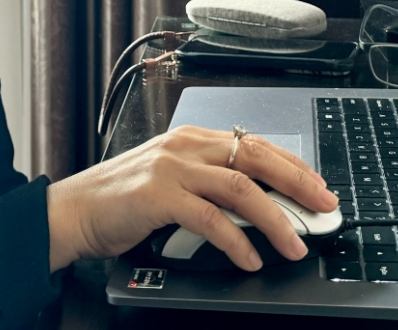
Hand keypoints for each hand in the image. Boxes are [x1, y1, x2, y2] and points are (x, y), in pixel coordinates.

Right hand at [45, 125, 338, 271]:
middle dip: (298, 182)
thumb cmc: (120, 199)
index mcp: (191, 139)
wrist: (73, 210)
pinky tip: (250, 258)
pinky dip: (236, 240)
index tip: (318, 186)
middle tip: (324, 206)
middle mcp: (185, 146)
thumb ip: (207, 181)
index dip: (292, 165)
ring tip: (294, 243)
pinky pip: (210, 218)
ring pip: (240, 187)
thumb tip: (257, 201)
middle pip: (256, 157)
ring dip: (275, 218)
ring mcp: (171, 168)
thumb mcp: (170, 179)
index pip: (254, 144)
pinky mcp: (158, 195)